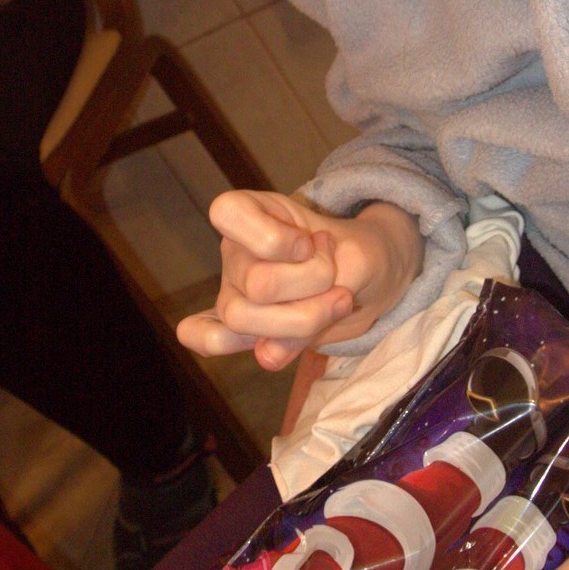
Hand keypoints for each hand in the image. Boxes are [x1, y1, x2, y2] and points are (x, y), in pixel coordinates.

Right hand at [177, 191, 422, 369]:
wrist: (364, 275)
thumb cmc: (354, 255)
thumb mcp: (358, 259)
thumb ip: (320, 298)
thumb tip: (265, 357)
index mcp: (256, 213)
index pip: (228, 211)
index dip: (274, 238)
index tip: (307, 245)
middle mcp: (236, 251)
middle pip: (258, 283)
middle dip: (313, 285)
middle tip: (335, 276)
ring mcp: (232, 290)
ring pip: (244, 319)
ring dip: (304, 320)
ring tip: (331, 304)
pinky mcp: (237, 326)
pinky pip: (204, 338)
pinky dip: (229, 346)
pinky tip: (268, 348)